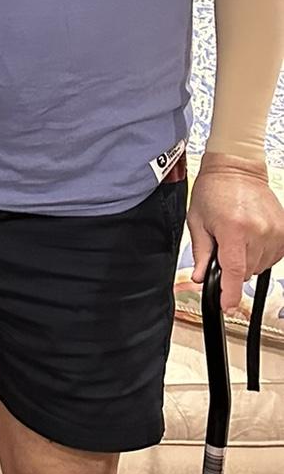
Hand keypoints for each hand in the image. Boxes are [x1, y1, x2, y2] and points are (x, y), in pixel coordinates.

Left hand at [188, 155, 283, 312]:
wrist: (236, 168)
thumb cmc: (213, 190)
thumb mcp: (198, 221)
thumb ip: (201, 252)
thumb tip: (200, 277)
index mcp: (233, 229)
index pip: (234, 270)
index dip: (230, 292)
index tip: (226, 305)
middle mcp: (258, 231)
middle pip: (246, 270)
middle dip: (232, 266)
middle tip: (223, 244)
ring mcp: (275, 231)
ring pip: (260, 265)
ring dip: (247, 259)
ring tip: (236, 236)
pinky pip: (274, 256)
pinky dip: (261, 253)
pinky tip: (251, 238)